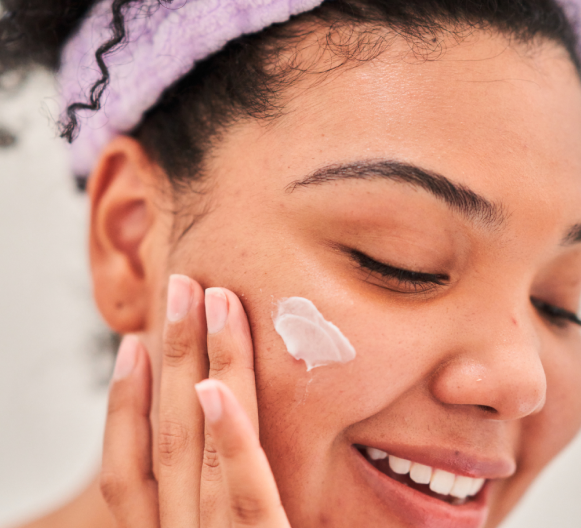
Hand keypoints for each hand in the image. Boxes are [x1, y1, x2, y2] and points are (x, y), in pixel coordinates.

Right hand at [101, 275, 290, 526]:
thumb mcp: (223, 526)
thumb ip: (216, 493)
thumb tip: (212, 405)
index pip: (124, 476)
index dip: (122, 406)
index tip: (132, 342)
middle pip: (167, 439)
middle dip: (174, 354)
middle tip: (184, 286)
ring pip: (199, 448)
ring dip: (201, 367)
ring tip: (215, 300)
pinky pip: (248, 496)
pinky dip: (230, 439)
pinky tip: (216, 388)